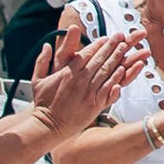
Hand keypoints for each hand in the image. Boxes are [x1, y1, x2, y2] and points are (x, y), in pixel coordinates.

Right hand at [21, 22, 145, 139]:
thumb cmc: (43, 104)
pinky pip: (108, 88)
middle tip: (121, 37)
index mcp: (68, 72)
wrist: (48, 126)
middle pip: (100, 59)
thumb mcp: (38, 80)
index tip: (107, 38)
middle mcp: (80, 80)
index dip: (98, 44)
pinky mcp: (95, 104)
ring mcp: (88, 92)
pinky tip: (123, 70)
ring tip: (126, 48)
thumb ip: (42, 61)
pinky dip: (116, 78)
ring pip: (106, 71)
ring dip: (117, 58)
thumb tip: (46, 45)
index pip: (87, 54)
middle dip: (112, 47)